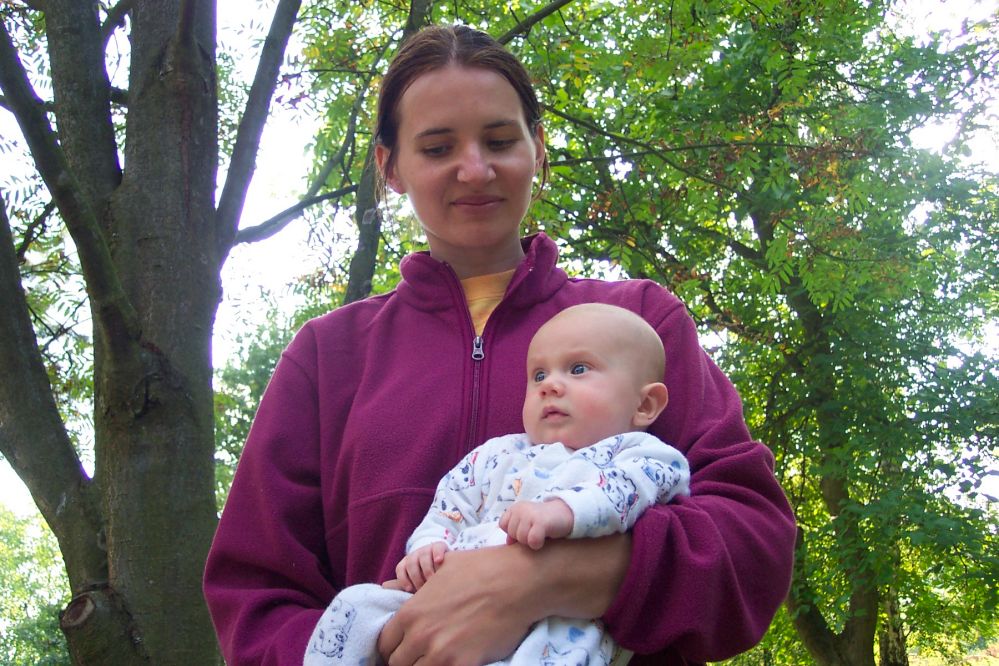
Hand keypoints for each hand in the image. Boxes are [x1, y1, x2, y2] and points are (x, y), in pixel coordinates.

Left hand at [375, 536, 630, 665]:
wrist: (519, 581)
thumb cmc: (483, 568)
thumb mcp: (442, 567)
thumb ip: (416, 585)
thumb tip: (391, 587)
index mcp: (412, 611)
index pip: (385, 642)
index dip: (393, 646)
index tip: (404, 647)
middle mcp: (420, 635)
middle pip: (397, 663)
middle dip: (408, 660)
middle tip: (422, 655)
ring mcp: (442, 653)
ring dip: (426, 665)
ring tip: (441, 658)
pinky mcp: (464, 663)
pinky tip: (459, 660)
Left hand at [499, 499, 573, 549]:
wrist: (567, 513)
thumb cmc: (545, 521)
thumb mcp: (528, 523)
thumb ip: (516, 530)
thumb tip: (508, 542)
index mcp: (515, 507)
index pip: (503, 525)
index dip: (513, 532)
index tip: (527, 529)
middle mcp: (521, 509)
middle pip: (513, 534)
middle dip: (523, 538)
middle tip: (536, 532)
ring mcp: (530, 514)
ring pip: (522, 539)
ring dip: (531, 542)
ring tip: (540, 534)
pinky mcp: (541, 522)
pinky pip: (532, 541)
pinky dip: (537, 544)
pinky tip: (543, 540)